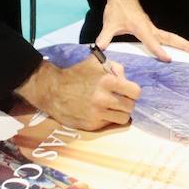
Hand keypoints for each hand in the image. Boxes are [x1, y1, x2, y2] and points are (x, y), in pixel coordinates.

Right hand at [16, 56, 141, 131]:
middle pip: (130, 107)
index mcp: (107, 81)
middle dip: (127, 102)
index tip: (128, 91)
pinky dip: (107, 119)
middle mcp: (103, 99)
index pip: (135, 92)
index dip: (133, 91)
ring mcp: (97, 114)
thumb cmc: (76, 74)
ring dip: (120, 113)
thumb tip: (126, 80)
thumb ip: (116, 68)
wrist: (52, 90)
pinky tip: (100, 112)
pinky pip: (108, 124)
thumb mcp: (96, 62)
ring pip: (123, 119)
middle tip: (120, 100)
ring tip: (113, 107)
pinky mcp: (91, 125)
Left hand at [98, 0, 188, 61]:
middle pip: (171, 38)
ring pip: (171, 36)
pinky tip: (180, 48)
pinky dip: (176, 42)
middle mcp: (150, 28)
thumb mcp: (109, 23)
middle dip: (184, 45)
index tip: (168, 59)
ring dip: (183, 43)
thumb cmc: (117, 8)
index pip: (152, 41)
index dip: (159, 50)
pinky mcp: (151, 28)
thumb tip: (98, 49)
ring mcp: (152, 28)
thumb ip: (104, 37)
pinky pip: (166, 36)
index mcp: (141, 28)